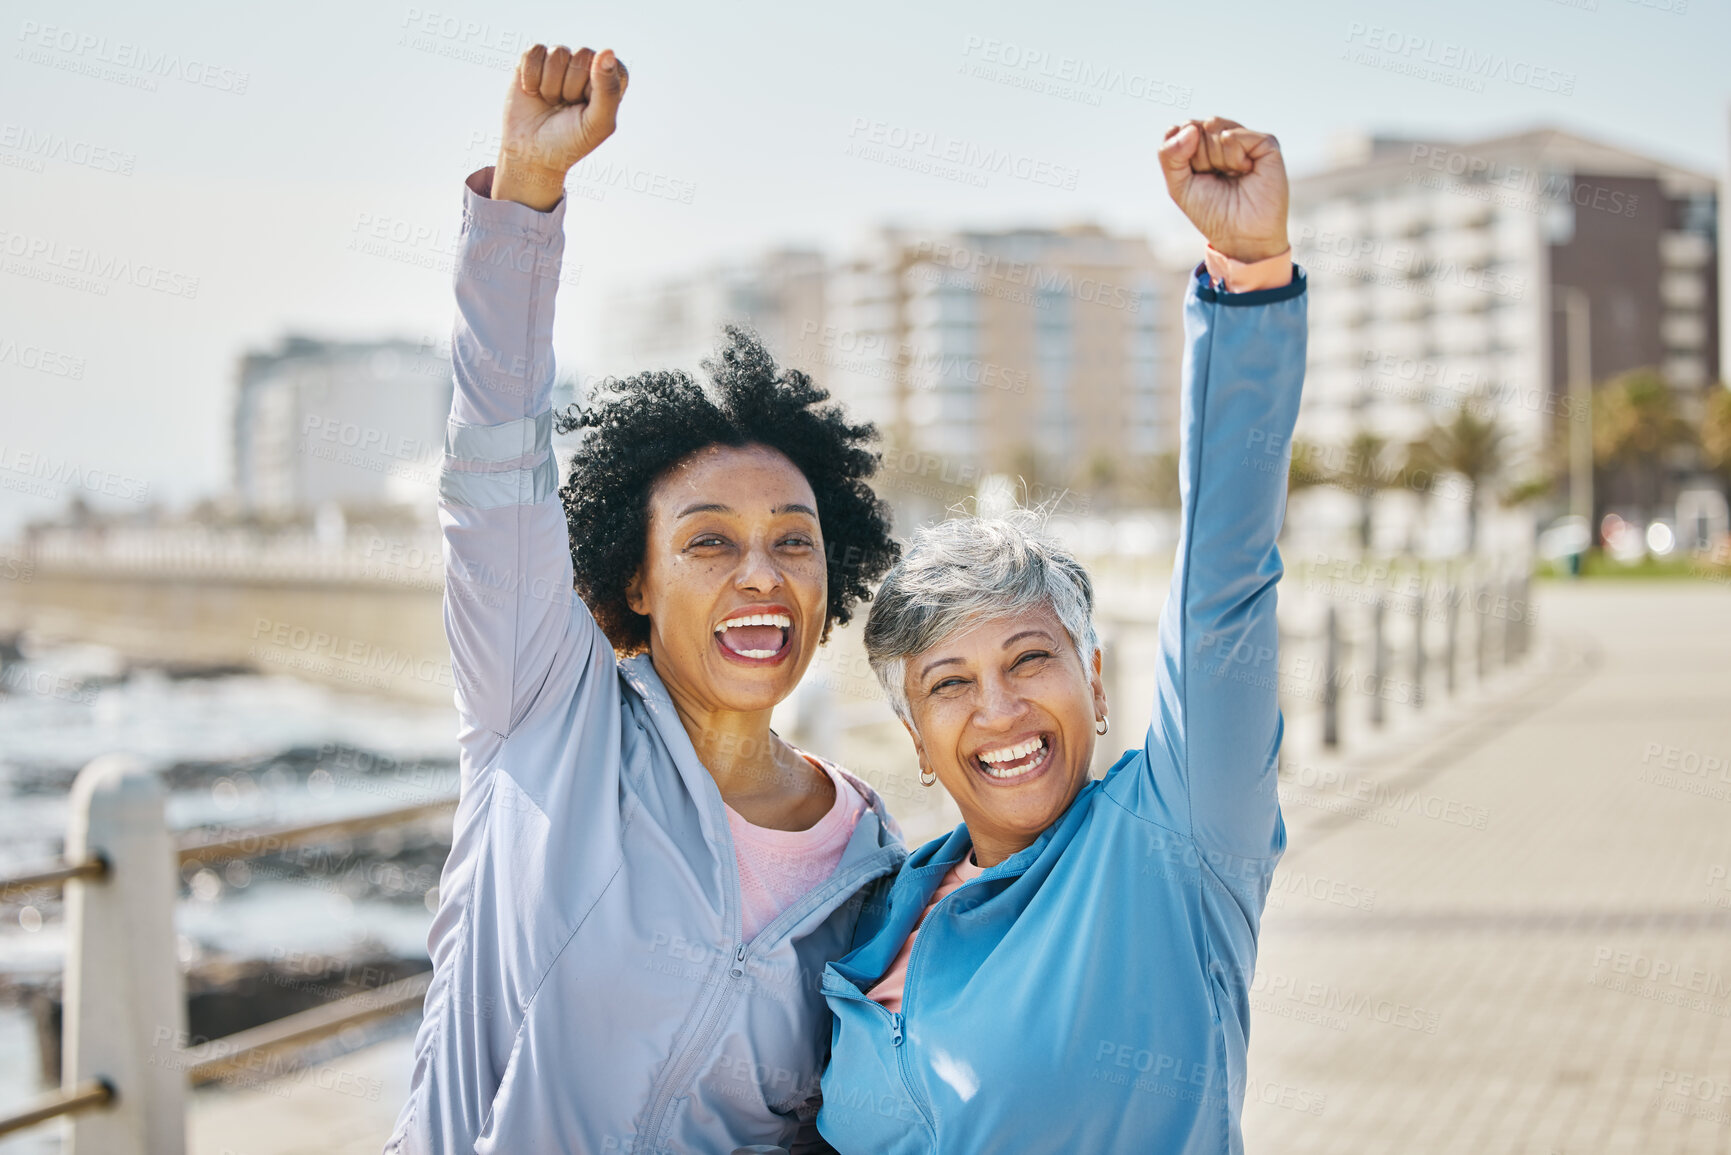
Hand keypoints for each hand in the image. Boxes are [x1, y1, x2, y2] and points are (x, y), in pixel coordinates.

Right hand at [492, 44, 629, 210]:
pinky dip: (531, 77)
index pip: (610, 65)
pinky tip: (533, 93)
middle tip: (566, 108)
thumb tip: (606, 51)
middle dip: (570, 88)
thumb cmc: (570, 142)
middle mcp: (587, 66)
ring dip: (550, 86)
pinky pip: (534, 52)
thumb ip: (608, 90)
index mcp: (611, 80)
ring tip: (551, 102)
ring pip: (557, 54)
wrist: (531, 153)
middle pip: (583, 56)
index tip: (588, 110)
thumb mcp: (597, 124)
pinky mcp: (535, 59)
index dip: (595, 89)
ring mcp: (561, 61)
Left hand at [1158, 118, 1287, 263]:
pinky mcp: (1265, 143)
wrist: (1241, 235)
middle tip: (1216, 178)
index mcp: (1203, 145)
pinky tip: (1244, 171)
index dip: (1181, 153)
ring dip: (1215, 158)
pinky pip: (1234, 135)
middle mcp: (1224, 138)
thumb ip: (1169, 155)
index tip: (1195, 176)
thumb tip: (1190, 128)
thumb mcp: (1178, 185)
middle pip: (1196, 127)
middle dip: (1199, 157)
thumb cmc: (1211, 212)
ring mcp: (1245, 139)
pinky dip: (1233, 157)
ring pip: (1214, 126)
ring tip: (1231, 175)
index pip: (1181, 129)